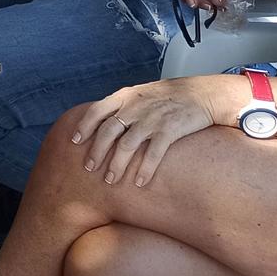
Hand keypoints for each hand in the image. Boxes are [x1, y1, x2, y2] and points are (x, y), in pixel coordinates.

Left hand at [69, 79, 218, 186]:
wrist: (202, 93)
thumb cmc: (169, 96)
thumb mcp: (141, 93)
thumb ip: (123, 105)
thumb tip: (103, 123)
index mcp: (126, 95)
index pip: (97, 110)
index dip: (84, 126)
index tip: (74, 141)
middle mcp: (135, 106)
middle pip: (108, 131)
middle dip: (96, 152)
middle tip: (89, 168)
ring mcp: (152, 118)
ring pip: (127, 145)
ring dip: (116, 165)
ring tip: (110, 180)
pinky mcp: (170, 130)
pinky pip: (153, 153)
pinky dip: (144, 169)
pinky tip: (140, 182)